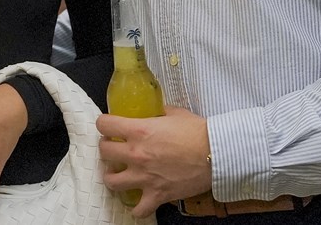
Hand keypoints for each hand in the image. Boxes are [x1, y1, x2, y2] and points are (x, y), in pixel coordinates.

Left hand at [97, 106, 211, 217]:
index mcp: (139, 130)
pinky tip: (139, 200)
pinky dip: (137, 207)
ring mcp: (144, 177)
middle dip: (107, 148)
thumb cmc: (198, 132)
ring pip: (112, 181)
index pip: (104, 125)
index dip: (105, 124)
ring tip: (119, 173)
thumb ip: (158, 113)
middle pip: (104, 152)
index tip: (108, 126)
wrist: (216, 154)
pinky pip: (138, 210)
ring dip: (113, 176)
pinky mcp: (156, 195)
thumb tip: (154, 112)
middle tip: (115, 147)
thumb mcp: (175, 113)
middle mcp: (137, 154)